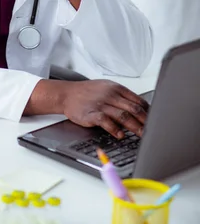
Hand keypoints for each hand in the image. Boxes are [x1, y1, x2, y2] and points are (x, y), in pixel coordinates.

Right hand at [25, 79, 148, 138]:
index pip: (138, 101)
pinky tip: (120, 135)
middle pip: (134, 109)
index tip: (156, 121)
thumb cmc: (88, 92)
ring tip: (142, 135)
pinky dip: (115, 129)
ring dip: (135, 127)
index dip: (149, 112)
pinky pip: (106, 122)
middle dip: (146, 122)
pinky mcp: (92, 114)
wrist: (67, 93)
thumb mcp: (107, 88)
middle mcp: (111, 95)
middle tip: (154, 131)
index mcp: (117, 88)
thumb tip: (142, 108)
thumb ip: (123, 97)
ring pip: (123, 116)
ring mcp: (101, 104)